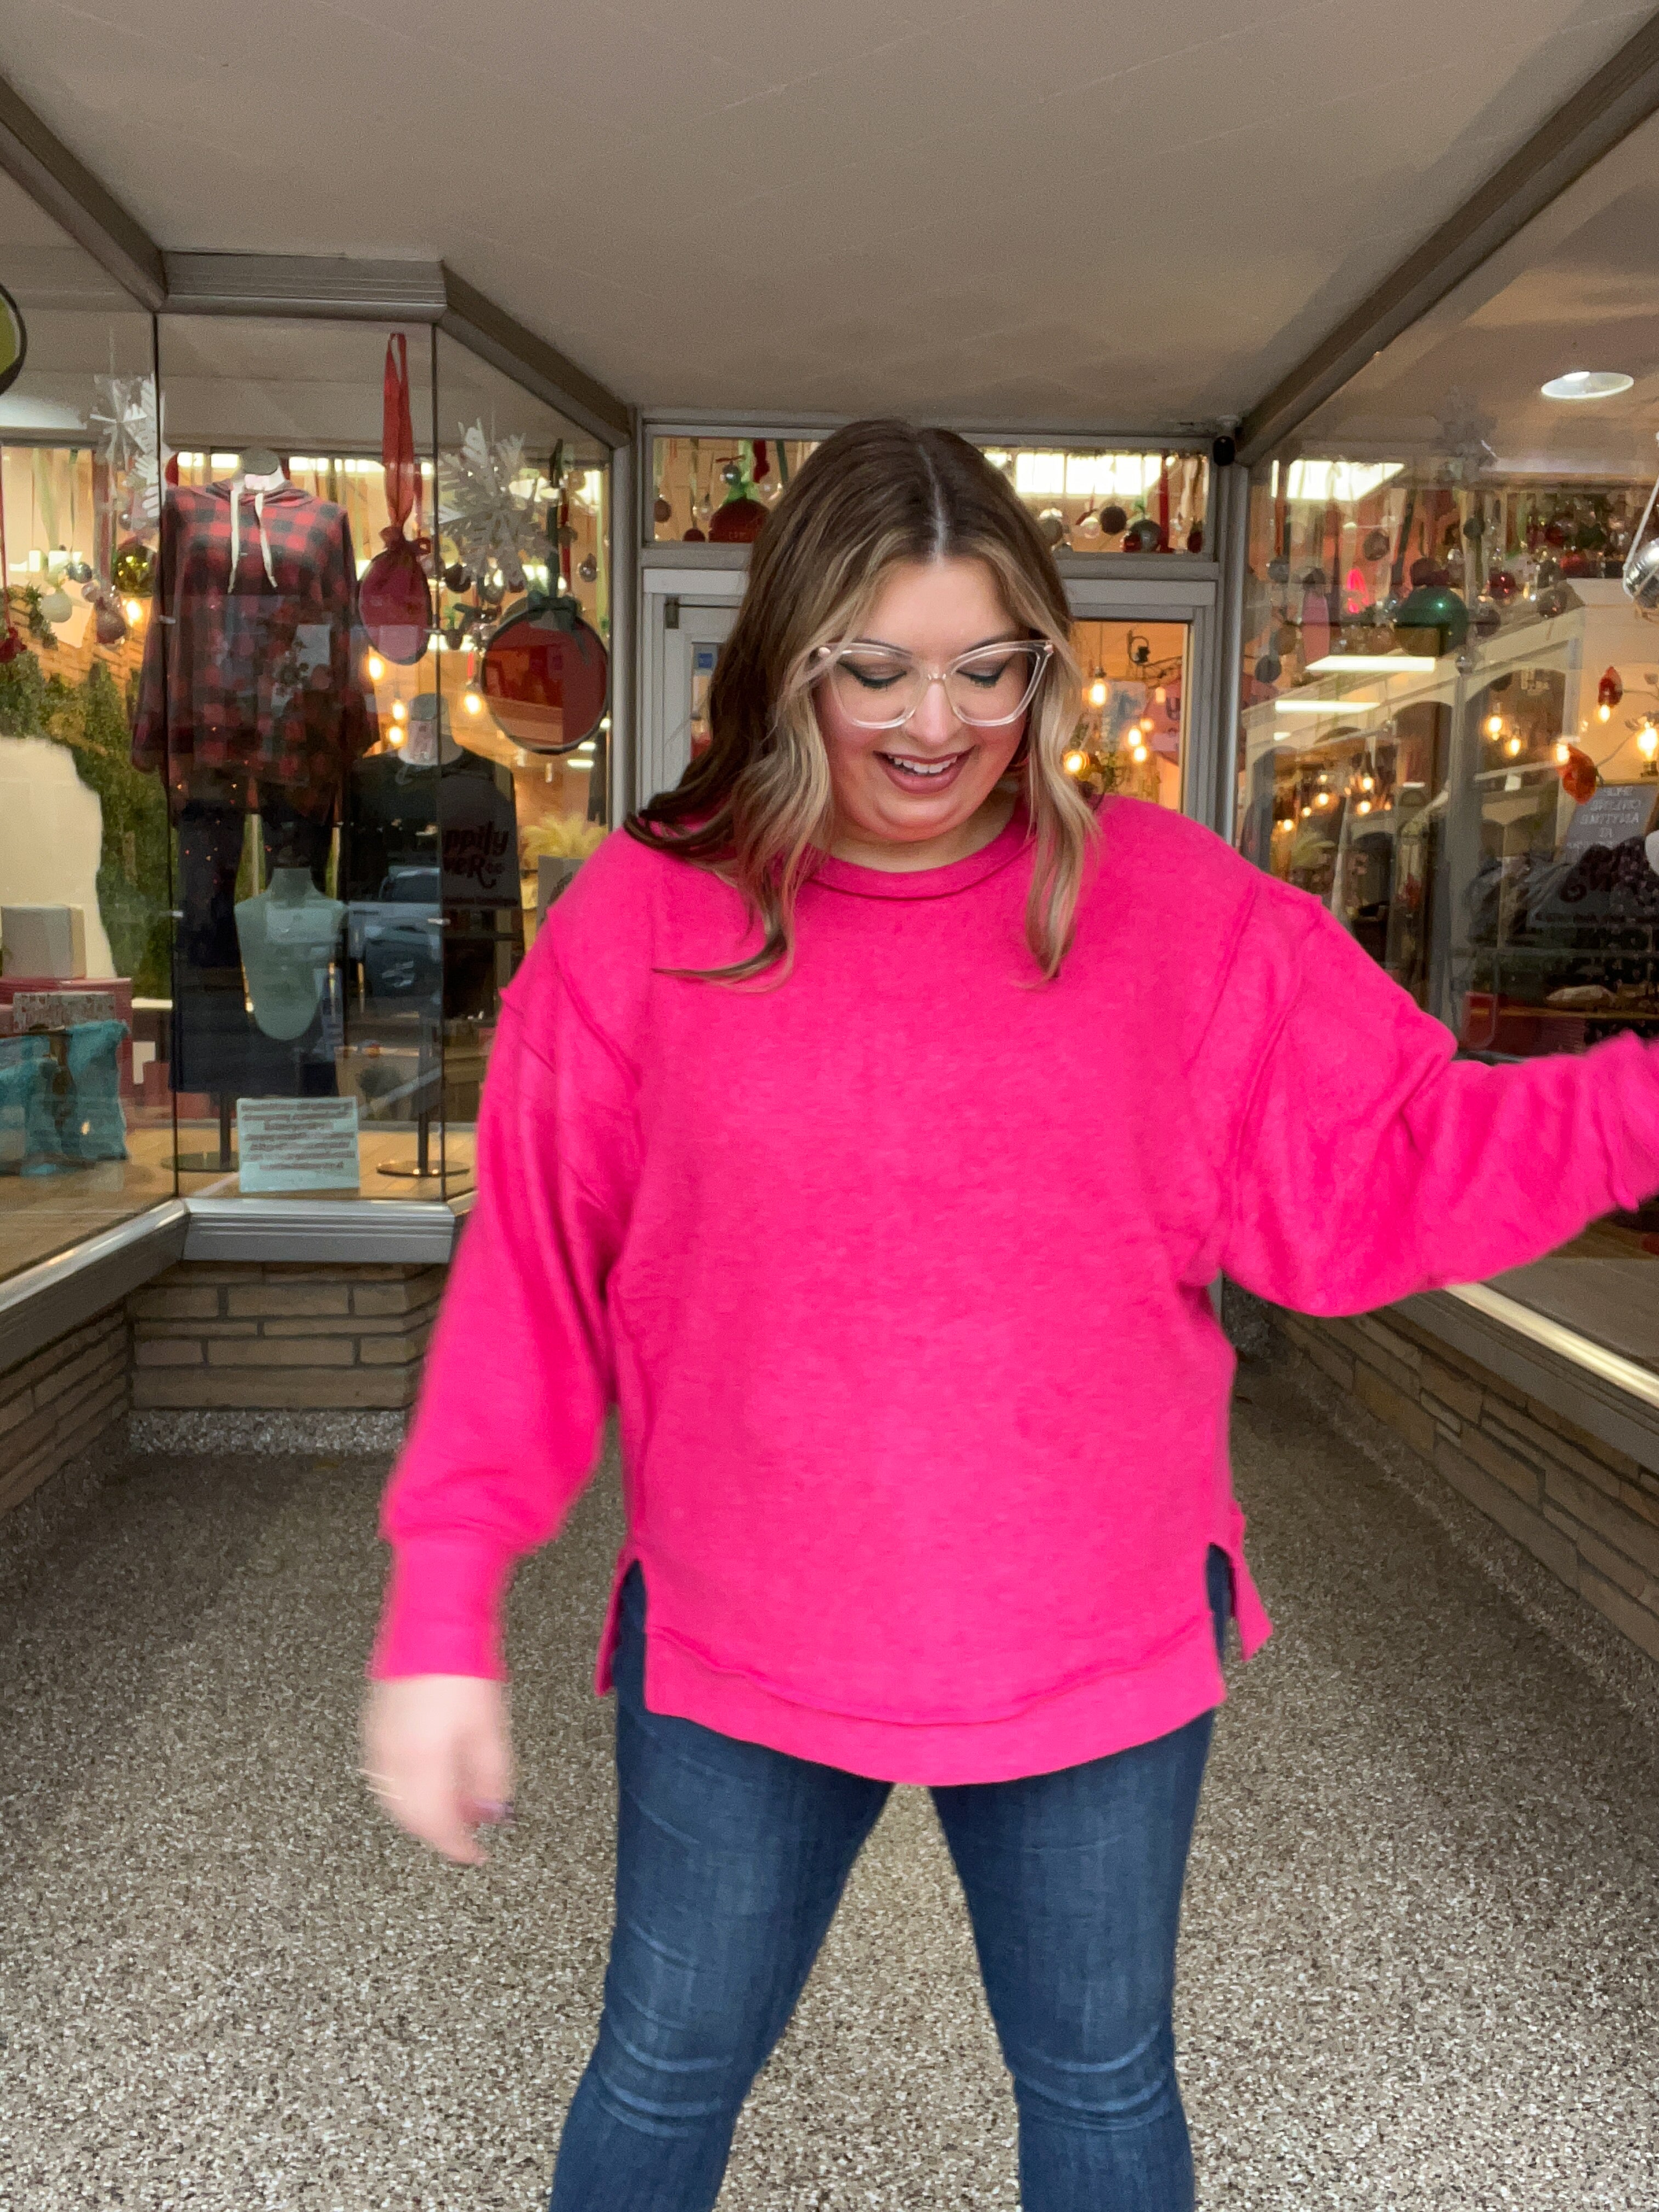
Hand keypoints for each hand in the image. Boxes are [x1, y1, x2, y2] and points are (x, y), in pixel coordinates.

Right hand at [360, 1674, 513, 1865]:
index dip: (457, 1847)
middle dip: (439, 1830)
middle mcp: (392, 1758)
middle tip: (466, 1830)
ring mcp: (378, 1741)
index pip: (436, 1825)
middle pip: (410, 1818)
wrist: (435, 1626)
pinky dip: (406, 1788)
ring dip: (420, 1811)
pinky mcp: (374, 1726)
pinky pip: (385, 1774)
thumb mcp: (491, 1730)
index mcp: (422, 1762)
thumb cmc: (465, 1672)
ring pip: (393, 1799)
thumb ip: (491, 1778)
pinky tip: (428, 1779)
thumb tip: (492, 1812)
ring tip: (452, 1803)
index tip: (475, 1854)